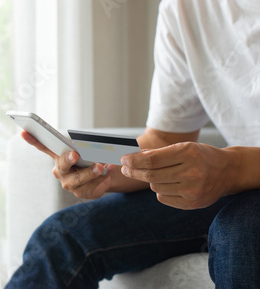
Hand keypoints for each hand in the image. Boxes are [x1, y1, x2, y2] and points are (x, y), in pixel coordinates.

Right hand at [21, 131, 114, 198]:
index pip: (42, 146)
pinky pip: (92, 190)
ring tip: (103, 167)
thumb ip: (86, 146)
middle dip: (68, 160)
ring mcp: (70, 185)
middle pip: (62, 166)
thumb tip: (91, 145)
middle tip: (76, 154)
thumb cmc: (92, 157)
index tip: (24, 132)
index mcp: (58, 157)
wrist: (105, 174)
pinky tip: (109, 176)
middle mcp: (60, 171)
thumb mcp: (88, 148)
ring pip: (79, 180)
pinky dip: (102, 182)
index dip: (32, 139)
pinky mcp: (83, 194)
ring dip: (91, 173)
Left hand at [120, 142, 237, 209]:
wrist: (228, 172)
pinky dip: (160, 191)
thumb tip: (133, 157)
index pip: (152, 160)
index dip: (134, 160)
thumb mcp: (183, 147)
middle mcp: (191, 173)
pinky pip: (163, 198)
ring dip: (150, 180)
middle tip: (125, 168)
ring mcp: (192, 190)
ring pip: (155, 187)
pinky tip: (168, 184)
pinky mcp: (192, 204)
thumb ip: (158, 153)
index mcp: (188, 154)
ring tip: (157, 174)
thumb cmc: (200, 156)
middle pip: (151, 175)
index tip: (124, 159)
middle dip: (134, 171)